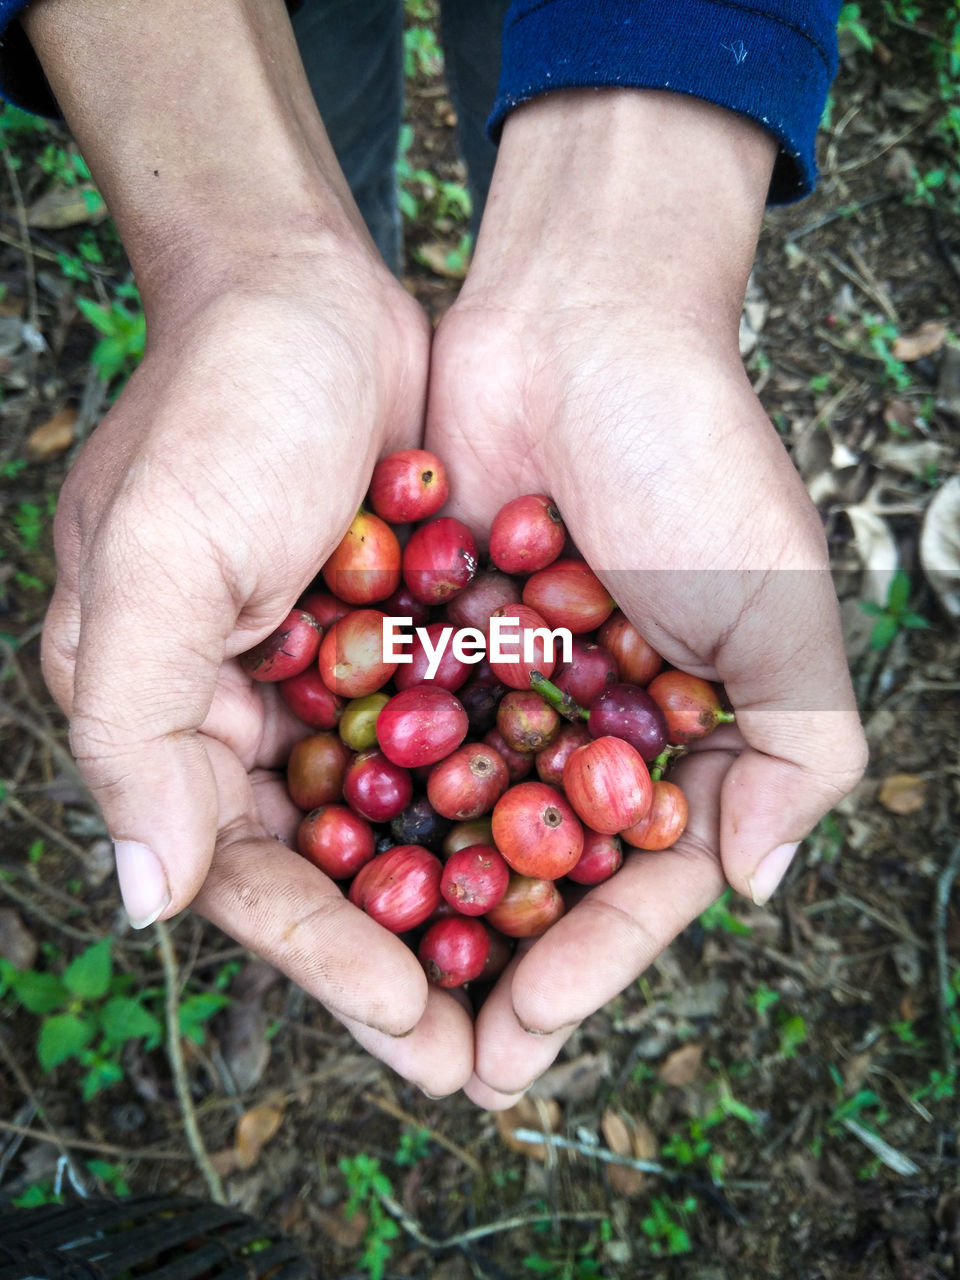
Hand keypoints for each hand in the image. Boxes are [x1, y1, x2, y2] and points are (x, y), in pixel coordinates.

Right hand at [43, 253, 476, 1088]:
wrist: (306, 292)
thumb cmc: (217, 410)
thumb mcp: (151, 557)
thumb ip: (135, 728)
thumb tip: (147, 901)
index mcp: (174, 720)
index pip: (249, 873)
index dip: (328, 955)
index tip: (415, 1022)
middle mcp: (254, 719)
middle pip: (337, 873)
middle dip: (408, 961)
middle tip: (489, 1055)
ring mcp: (339, 682)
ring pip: (407, 822)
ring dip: (468, 901)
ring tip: (542, 985)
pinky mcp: (410, 638)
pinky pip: (460, 739)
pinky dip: (504, 796)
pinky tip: (570, 852)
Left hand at [426, 90, 866, 1106]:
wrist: (581, 326)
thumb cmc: (699, 465)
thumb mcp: (782, 610)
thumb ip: (798, 751)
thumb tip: (757, 884)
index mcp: (679, 739)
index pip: (634, 881)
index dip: (588, 961)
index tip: (529, 1032)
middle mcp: (583, 726)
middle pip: (534, 877)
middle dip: (493, 966)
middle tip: (443, 1061)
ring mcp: (497, 689)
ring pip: (451, 826)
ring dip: (418, 908)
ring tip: (373, 995)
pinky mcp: (420, 640)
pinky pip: (386, 739)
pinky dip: (359, 802)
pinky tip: (321, 870)